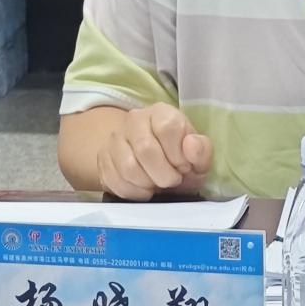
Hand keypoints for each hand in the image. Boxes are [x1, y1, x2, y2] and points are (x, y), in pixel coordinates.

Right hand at [97, 104, 213, 199]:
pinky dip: (134, 193)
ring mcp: (115, 139)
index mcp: (161, 112)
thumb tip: (191, 145)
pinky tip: (144, 189)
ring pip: (128, 168)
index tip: (184, 166)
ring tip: (157, 183)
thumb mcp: (198, 157)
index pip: (168, 128)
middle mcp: (135, 120)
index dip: (178, 154)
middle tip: (172, 180)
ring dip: (148, 184)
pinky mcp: (103, 159)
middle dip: (164, 174)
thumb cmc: (178, 159)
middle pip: (146, 150)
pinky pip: (115, 181)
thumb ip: (201, 150)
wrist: (151, 166)